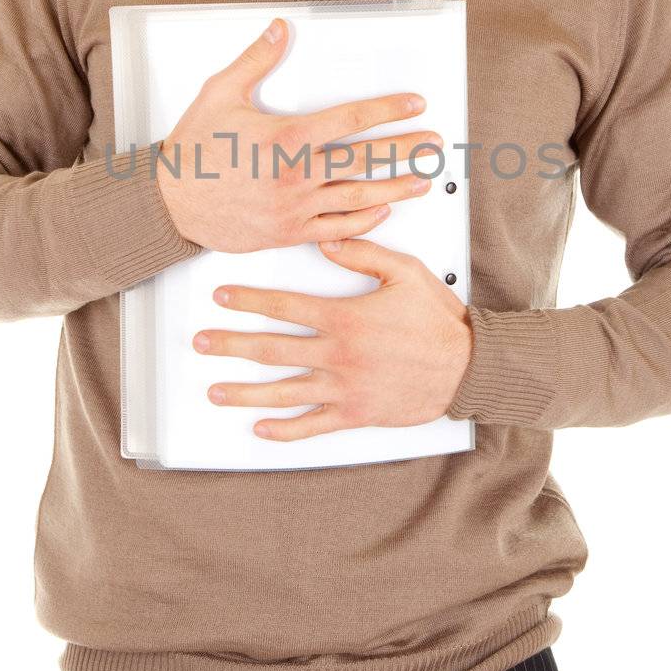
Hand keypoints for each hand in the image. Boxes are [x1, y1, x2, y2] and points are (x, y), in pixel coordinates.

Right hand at [155, 17, 443, 253]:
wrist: (170, 204)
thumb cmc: (192, 152)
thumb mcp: (220, 94)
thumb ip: (255, 61)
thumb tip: (278, 30)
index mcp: (286, 138)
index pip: (350, 119)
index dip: (388, 110)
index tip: (413, 104)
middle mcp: (296, 176)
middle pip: (365, 160)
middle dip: (405, 150)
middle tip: (433, 144)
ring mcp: (295, 208)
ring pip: (358, 197)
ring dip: (396, 187)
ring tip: (422, 180)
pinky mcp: (288, 232)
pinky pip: (337, 229)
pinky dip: (364, 220)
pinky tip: (382, 210)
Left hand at [193, 235, 474, 439]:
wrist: (469, 367)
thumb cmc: (439, 322)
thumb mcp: (405, 273)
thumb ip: (363, 253)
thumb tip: (325, 240)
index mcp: (345, 318)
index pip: (284, 306)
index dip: (248, 300)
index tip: (222, 298)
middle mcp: (339, 355)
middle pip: (272, 349)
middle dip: (231, 345)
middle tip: (201, 343)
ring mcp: (345, 388)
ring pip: (284, 391)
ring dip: (245, 392)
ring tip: (216, 391)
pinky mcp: (356, 414)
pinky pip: (313, 426)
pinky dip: (285, 430)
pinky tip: (261, 429)